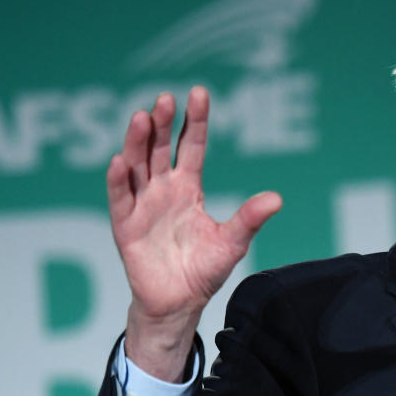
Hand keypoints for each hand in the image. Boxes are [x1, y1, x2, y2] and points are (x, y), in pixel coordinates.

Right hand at [108, 87, 281, 379]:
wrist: (179, 303)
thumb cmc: (203, 269)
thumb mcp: (232, 242)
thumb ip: (249, 218)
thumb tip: (277, 198)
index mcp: (188, 188)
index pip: (191, 147)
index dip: (195, 122)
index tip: (199, 93)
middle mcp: (162, 189)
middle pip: (160, 149)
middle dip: (164, 124)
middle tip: (167, 98)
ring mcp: (141, 205)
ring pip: (136, 166)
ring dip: (137, 142)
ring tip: (142, 117)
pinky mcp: (125, 225)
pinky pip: (119, 198)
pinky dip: (118, 180)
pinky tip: (120, 161)